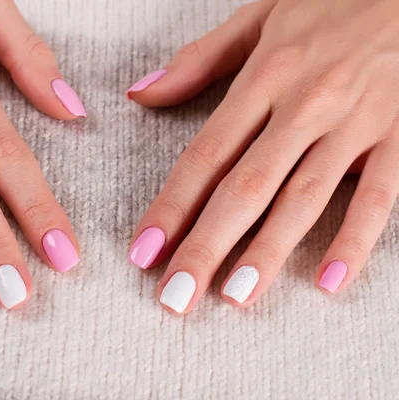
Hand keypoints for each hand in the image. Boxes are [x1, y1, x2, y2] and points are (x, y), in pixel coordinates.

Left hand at [126, 0, 398, 313]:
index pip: (206, 155)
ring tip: (233, 298)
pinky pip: (377, 197)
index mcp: (265, 76)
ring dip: (267, 254)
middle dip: (206, 247)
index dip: (171, 206)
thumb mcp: (259, 16)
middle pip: (246, 189)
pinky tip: (328, 282)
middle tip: (175, 296)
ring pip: (303, 201)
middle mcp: (306, 106)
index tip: (144, 250)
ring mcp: (355, 125)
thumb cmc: (331, 3)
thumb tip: (142, 93)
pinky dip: (355, 240)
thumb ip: (199, 61)